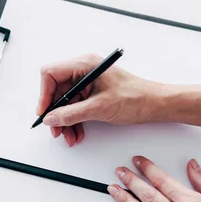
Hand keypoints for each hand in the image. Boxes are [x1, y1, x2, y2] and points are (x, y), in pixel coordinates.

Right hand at [37, 54, 161, 145]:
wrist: (156, 105)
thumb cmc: (135, 98)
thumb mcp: (99, 108)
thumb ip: (71, 114)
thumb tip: (51, 118)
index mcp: (85, 65)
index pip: (51, 74)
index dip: (44, 94)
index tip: (44, 113)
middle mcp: (84, 70)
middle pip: (56, 89)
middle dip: (55, 112)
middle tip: (56, 130)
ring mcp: (88, 81)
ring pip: (65, 101)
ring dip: (65, 119)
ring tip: (69, 136)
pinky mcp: (93, 92)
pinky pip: (76, 105)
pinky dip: (74, 120)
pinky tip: (77, 132)